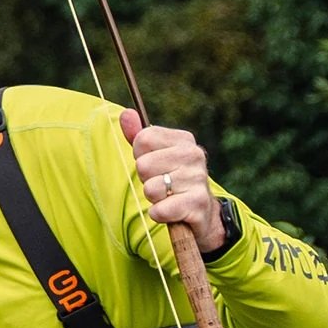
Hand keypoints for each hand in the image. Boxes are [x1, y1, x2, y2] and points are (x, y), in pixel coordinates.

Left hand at [119, 109, 224, 252]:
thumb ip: (139, 137)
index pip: (143, 139)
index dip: (140, 157)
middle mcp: (194, 155)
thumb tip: (125, 114)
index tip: (154, 166)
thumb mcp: (156, 157)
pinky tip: (171, 212)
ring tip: (169, 198)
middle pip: (143, 165)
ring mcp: (198, 179)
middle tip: (162, 185)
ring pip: (150, 189)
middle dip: (145, 180)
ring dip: (154, 199)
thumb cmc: (172, 181)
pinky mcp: (197, 204)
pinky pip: (160, 210)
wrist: (201, 213)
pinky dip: (159, 214)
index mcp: (183, 140)